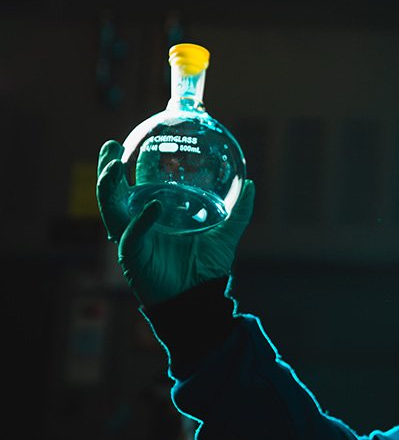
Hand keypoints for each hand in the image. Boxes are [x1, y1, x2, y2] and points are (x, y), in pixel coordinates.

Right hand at [96, 139, 254, 305]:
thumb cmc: (206, 269)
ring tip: (112, 166)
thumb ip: (239, 211)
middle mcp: (139, 224)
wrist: (200, 299)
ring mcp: (133, 239)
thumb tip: (250, 184)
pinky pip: (132, 234)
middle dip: (107, 168)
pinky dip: (140, 219)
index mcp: (156, 216)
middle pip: (115, 192)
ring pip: (110, 208)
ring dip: (108, 187)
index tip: (139, 140)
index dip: (137, 163)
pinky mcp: (133, 256)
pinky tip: (151, 205)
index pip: (141, 184)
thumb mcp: (226, 234)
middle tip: (109, 147)